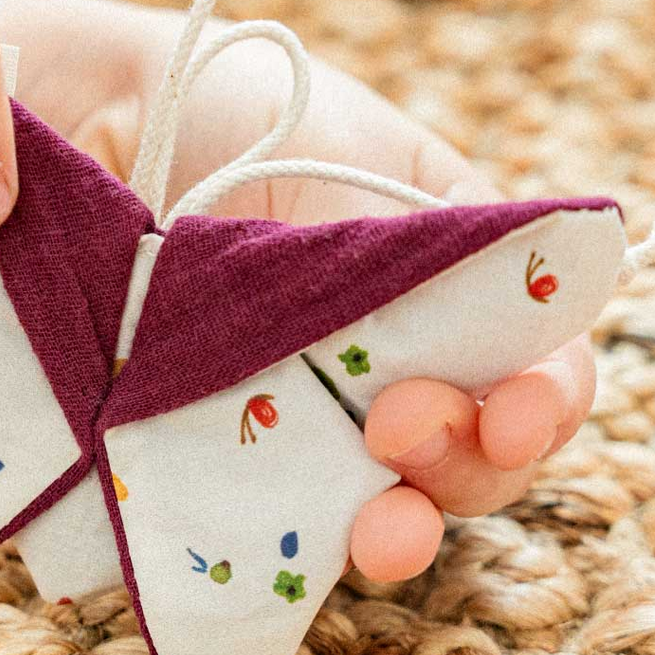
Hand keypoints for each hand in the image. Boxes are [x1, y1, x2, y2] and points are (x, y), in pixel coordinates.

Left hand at [0, 0, 596, 584]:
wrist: (110, 117)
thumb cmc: (244, 111)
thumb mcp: (357, 159)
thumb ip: (430, 257)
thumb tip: (501, 359)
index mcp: (458, 278)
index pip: (536, 364)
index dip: (544, 402)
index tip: (514, 416)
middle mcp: (395, 356)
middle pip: (471, 456)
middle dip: (463, 465)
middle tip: (401, 429)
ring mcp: (313, 408)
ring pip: (383, 502)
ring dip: (398, 530)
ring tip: (379, 532)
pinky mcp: (233, 445)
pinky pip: (277, 513)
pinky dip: (291, 539)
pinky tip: (280, 542)